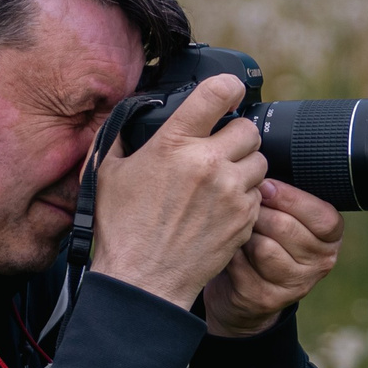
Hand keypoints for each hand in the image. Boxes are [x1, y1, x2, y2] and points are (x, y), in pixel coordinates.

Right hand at [88, 74, 264, 310]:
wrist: (143, 280)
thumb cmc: (122, 229)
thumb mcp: (107, 173)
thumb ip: (122, 137)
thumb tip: (129, 116)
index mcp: (174, 143)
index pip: (218, 92)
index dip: (228, 87)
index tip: (229, 92)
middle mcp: (208, 163)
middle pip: (249, 128)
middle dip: (237, 134)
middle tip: (222, 147)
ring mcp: (231, 193)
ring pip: (260, 162)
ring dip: (244, 166)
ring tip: (221, 180)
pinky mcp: (244, 219)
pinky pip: (258, 195)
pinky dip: (246, 197)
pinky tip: (222, 207)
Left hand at [202, 179, 343, 336]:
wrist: (245, 289)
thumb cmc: (263, 238)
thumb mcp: (283, 213)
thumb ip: (285, 193)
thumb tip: (266, 160)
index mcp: (330, 236)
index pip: (322, 216)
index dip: (291, 197)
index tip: (266, 183)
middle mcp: (321, 262)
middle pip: (287, 228)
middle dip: (259, 210)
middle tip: (240, 201)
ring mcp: (296, 285)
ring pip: (264, 247)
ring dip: (244, 232)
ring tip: (234, 224)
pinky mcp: (268, 299)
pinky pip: (243, 265)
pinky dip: (230, 251)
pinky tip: (227, 247)